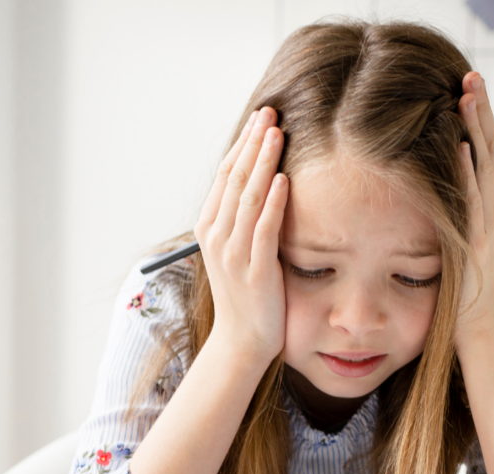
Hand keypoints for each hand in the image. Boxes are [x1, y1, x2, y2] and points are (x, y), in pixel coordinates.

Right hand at [194, 107, 288, 360]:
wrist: (242, 340)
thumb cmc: (244, 296)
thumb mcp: (236, 252)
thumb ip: (242, 221)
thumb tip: (262, 188)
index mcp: (209, 228)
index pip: (225, 176)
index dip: (242, 146)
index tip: (260, 120)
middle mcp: (216, 236)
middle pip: (234, 178)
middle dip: (253, 143)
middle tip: (270, 112)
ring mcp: (233, 253)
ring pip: (248, 197)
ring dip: (263, 162)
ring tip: (277, 133)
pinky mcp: (255, 269)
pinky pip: (263, 228)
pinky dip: (274, 202)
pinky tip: (284, 179)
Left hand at [453, 72, 493, 349]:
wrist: (480, 326)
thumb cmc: (470, 287)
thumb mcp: (469, 240)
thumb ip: (465, 214)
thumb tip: (448, 192)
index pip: (491, 154)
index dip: (483, 120)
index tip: (470, 90)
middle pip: (493, 149)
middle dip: (482, 111)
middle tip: (471, 76)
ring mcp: (490, 224)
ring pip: (486, 166)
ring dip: (476, 128)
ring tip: (467, 94)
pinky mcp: (476, 241)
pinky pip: (471, 199)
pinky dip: (466, 171)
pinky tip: (458, 145)